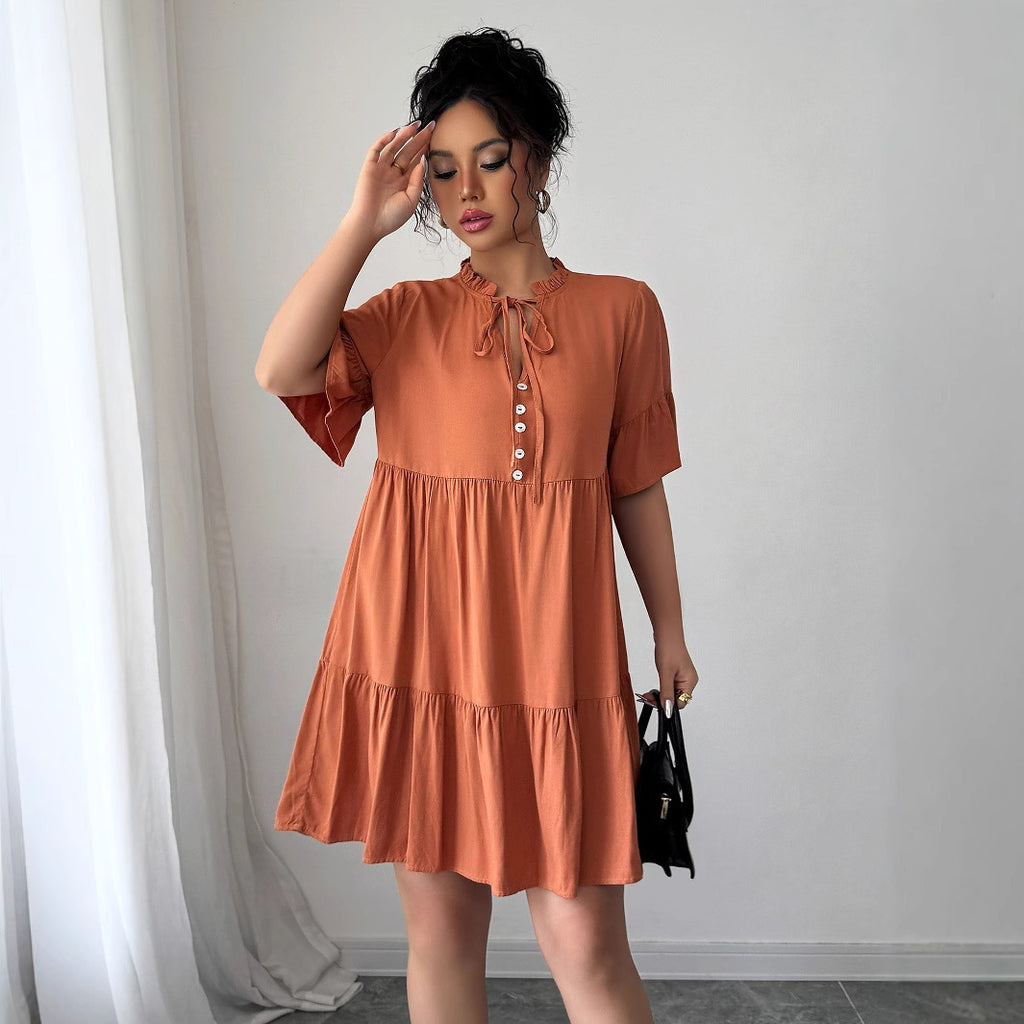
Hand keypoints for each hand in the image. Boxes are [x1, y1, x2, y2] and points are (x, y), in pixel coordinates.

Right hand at [347, 120, 434, 241]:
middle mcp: (393, 173)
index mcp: (404, 182)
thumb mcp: (412, 199)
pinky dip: (384, 141)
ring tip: (415, 126)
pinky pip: (376, 150)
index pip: (416, 160)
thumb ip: (417, 180)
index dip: (425, 148)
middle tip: (430, 126)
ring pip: (394, 148)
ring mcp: (381, 169)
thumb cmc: (391, 217)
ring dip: (404, 136)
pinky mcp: (369, 167)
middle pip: (408, 151)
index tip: (436, 137)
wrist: (371, 224)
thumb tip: (422, 160)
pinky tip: (394, 133)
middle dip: (419, 139)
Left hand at [654, 632, 697, 718]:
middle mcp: (689, 680)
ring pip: (671, 692)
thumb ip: (667, 693)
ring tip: (649, 693)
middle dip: (662, 700)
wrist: (666, 634)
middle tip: (647, 698)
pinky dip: (661, 687)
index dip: (668, 705)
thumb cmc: (669, 649)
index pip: (680, 703)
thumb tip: (668, 710)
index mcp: (690, 682)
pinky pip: (670, 685)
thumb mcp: (665, 674)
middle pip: (676, 699)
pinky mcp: (676, 673)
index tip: (654, 702)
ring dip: (660, 694)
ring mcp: (683, 677)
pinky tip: (654, 685)